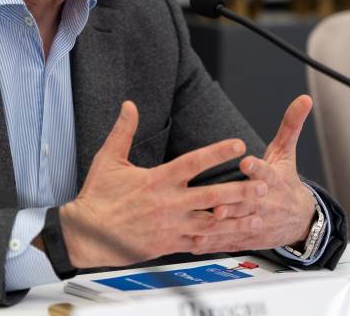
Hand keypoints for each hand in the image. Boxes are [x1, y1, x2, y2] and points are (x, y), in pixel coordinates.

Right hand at [59, 101, 268, 267]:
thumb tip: (129, 106)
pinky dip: (218, 239)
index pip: (194, 162)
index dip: (218, 152)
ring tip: (259, 213)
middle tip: (262, 185)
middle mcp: (168, 203)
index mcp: (157, 179)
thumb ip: (123, 131)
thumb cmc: (98, 196)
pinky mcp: (168, 244)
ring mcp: (170, 226)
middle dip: (240, 190)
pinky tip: (235, 237)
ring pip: (211, 222)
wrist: (87, 233)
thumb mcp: (108, 158)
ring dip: (237, 218)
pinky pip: (199, 241)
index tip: (239, 145)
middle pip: (212, 195)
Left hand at [190, 95, 317, 254]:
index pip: (266, 172)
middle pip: (249, 201)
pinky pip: (230, 240)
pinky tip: (197, 241)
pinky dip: (215, 242)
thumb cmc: (286, 181)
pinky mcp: (248, 237)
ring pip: (239, 223)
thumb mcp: (287, 153)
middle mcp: (265, 202)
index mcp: (273, 180)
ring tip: (208, 220)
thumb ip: (291, 126)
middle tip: (220, 200)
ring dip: (225, 223)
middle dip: (236, 200)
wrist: (300, 219)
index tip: (247, 162)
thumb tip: (304, 98)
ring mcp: (257, 221)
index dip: (257, 168)